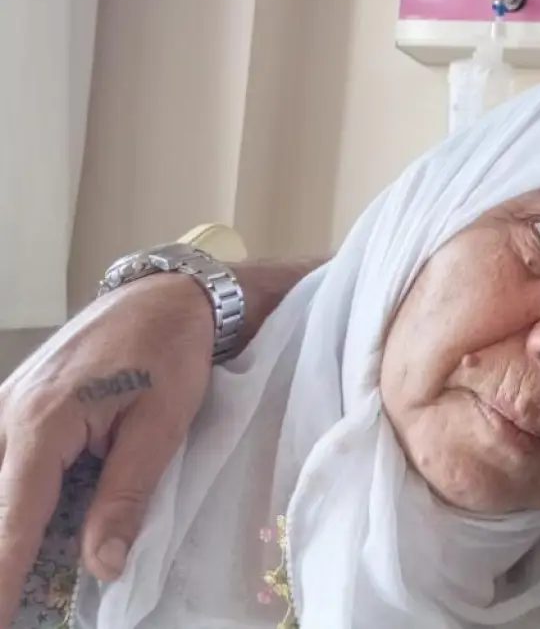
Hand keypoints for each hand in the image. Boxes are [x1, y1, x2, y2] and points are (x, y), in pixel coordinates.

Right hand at [0, 274, 213, 625]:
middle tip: (15, 604)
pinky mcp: (14, 405)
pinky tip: (25, 522)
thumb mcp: (162, 425)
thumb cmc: (170, 353)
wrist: (165, 295)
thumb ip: (127, 495)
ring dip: (7, 525)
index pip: (12, 519)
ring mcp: (5, 405)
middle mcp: (9, 414)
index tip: (0, 621)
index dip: (2, 576)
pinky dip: (10, 494)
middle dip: (0, 554)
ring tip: (20, 573)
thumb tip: (101, 565)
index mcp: (44, 423)